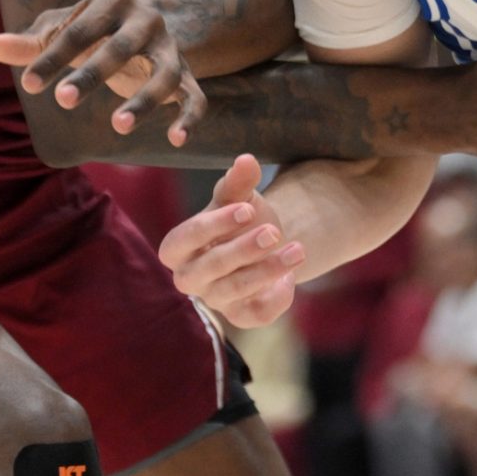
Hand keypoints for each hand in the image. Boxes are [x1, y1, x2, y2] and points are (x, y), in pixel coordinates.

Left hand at [0, 0, 205, 144]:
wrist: (144, 29)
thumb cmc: (92, 31)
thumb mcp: (62, 32)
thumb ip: (30, 43)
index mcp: (115, 1)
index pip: (81, 30)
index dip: (53, 57)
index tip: (27, 84)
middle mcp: (148, 21)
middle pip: (122, 48)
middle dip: (93, 73)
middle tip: (62, 100)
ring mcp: (171, 50)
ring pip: (165, 75)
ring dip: (144, 100)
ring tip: (117, 126)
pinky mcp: (188, 77)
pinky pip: (195, 98)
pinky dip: (189, 118)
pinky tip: (175, 140)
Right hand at [159, 155, 303, 328]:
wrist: (264, 242)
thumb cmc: (240, 217)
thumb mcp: (239, 197)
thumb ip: (238, 182)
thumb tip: (246, 160)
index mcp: (179, 247)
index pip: (183, 239)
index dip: (214, 225)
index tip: (247, 209)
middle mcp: (191, 277)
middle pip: (209, 268)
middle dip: (242, 250)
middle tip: (274, 232)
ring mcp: (215, 299)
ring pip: (235, 290)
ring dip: (268, 270)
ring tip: (298, 250)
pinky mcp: (240, 315)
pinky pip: (254, 316)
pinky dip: (275, 299)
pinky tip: (290, 279)